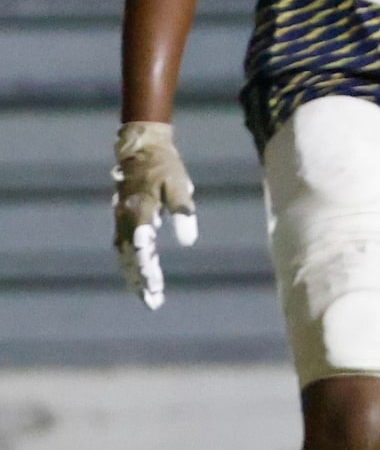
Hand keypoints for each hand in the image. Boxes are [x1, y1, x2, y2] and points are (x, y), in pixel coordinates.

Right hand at [112, 120, 196, 308]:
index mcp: (139, 211)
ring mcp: (121, 218)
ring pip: (123, 254)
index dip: (147, 267)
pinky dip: (128, 262)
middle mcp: (126, 218)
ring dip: (133, 275)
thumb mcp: (179, 186)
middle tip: (152, 302)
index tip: (155, 285)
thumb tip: (187, 241)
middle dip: (140, 280)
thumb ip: (183, 211)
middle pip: (129, 256)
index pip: (141, 247)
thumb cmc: (164, 167)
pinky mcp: (122, 217)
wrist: (142, 148)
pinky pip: (121, 246)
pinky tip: (136, 275)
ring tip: (145, 295)